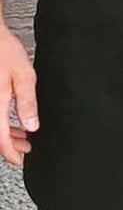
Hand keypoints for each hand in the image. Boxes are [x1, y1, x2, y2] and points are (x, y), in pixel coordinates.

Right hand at [0, 23, 36, 165]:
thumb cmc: (4, 51)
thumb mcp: (24, 74)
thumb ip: (27, 101)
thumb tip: (33, 125)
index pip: (0, 140)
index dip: (11, 153)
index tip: (21, 159)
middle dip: (10, 146)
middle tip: (26, 147)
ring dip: (6, 135)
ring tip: (23, 136)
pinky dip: (1, 124)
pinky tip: (12, 121)